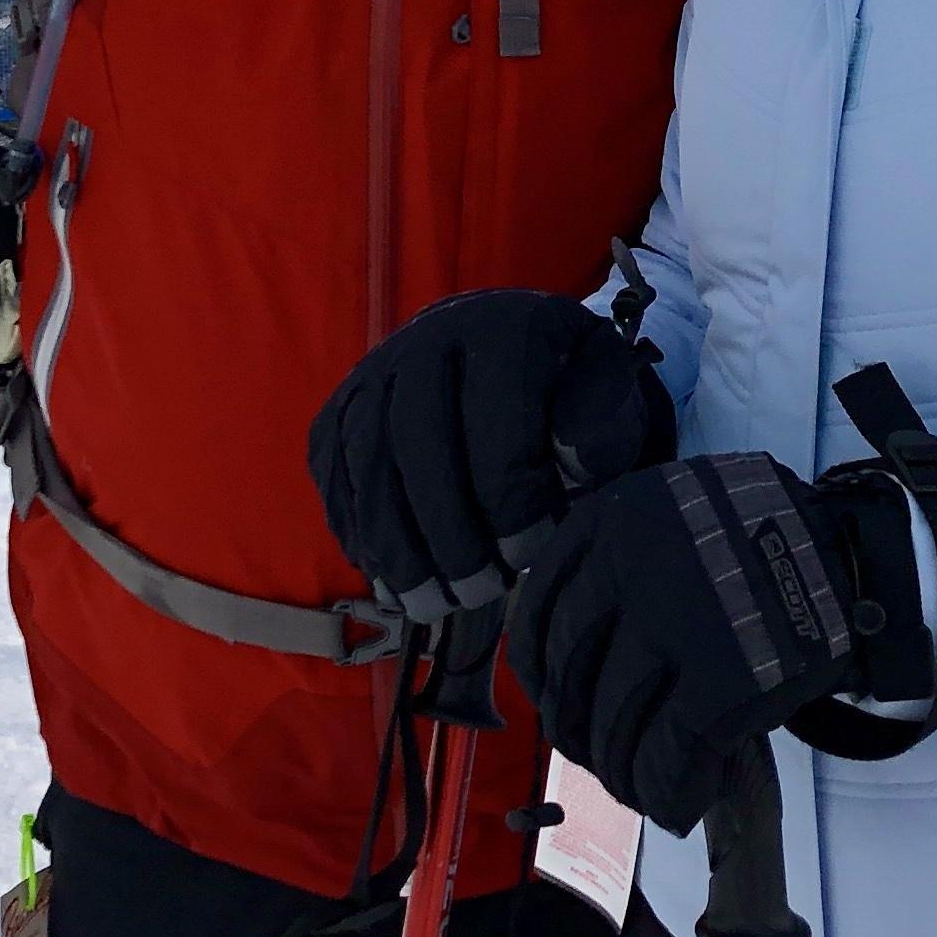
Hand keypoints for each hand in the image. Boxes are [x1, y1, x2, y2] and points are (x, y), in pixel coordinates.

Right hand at [308, 290, 674, 640]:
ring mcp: (373, 373)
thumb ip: (600, 425)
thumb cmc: (563, 386)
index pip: (499, 428)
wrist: (497, 348)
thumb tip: (570, 461)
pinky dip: (357, 531)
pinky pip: (333, 474)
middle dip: (449, 535)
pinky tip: (390, 578)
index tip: (530, 559)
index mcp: (505, 332)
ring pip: (370, 466)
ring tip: (430, 604)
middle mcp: (428, 340)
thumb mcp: (604, 392)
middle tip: (478, 594)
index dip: (512, 505)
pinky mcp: (339, 407)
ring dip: (396, 547)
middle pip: (421, 448)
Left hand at [506, 452, 930, 835]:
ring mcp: (679, 626)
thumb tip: (557, 670)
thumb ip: (610, 567)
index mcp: (611, 523)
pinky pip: (669, 759)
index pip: (536, 618)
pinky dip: (667, 796)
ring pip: (614, 727)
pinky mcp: (725, 683)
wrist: (849, 554)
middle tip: (599, 756)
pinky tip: (678, 808)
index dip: (535, 675)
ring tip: (639, 788)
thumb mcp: (667, 516)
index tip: (550, 701)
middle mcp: (633, 569)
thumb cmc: (752, 540)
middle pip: (571, 679)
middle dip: (579, 733)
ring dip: (621, 774)